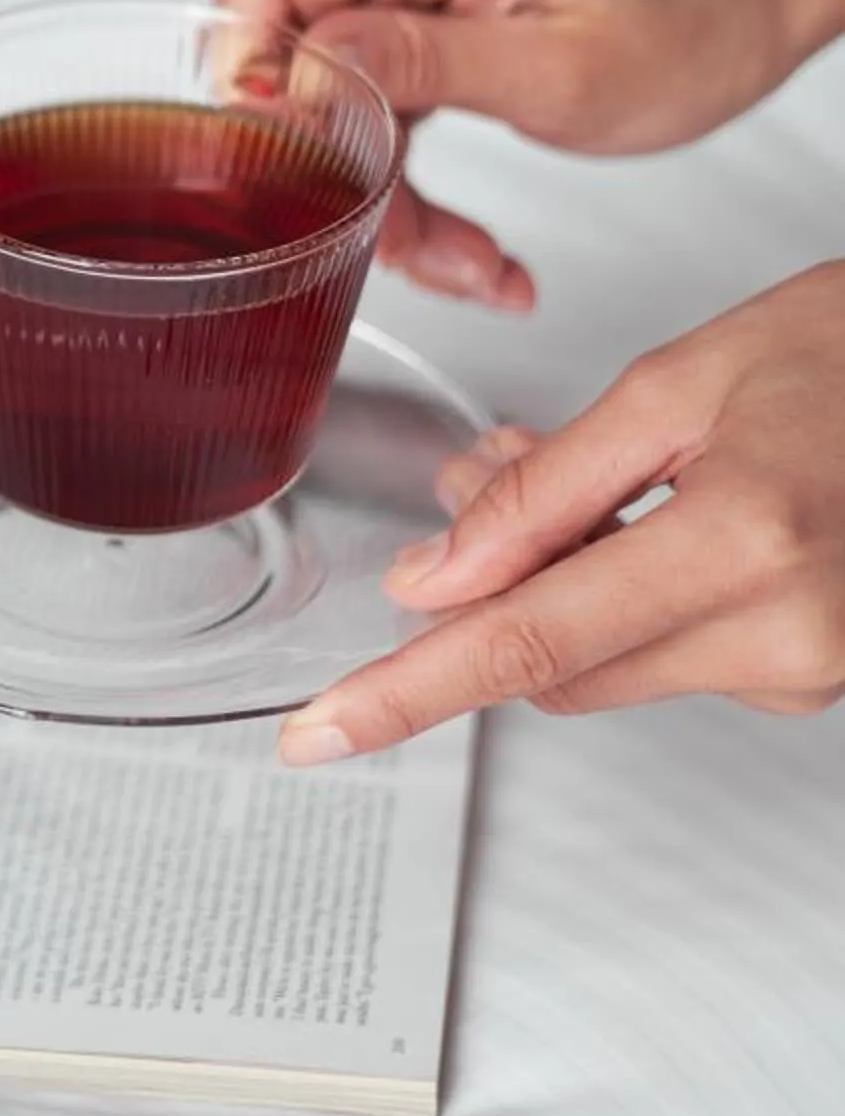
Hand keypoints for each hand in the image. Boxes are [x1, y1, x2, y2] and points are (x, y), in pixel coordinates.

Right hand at [212, 0, 804, 306]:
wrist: (733, 1)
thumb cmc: (679, 28)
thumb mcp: (557, 72)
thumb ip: (421, 62)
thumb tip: (299, 71)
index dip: (262, 88)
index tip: (324, 173)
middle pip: (280, 52)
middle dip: (334, 169)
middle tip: (423, 249)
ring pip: (314, 91)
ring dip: (376, 189)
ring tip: (467, 262)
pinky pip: (358, 91)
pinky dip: (399, 168)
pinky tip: (461, 237)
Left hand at [276, 266, 844, 762]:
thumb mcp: (678, 381)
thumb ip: (545, 489)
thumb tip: (432, 580)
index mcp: (743, 542)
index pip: (526, 643)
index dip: (407, 693)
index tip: (320, 733)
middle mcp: (785, 632)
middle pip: (554, 662)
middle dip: (487, 590)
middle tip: (476, 480)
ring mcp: (809, 670)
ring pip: (603, 660)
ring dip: (556, 583)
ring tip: (584, 473)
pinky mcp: (814, 679)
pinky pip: (668, 653)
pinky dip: (624, 591)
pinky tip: (649, 513)